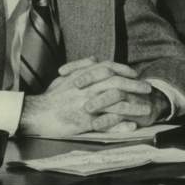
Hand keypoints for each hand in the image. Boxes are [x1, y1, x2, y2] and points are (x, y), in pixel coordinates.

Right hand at [18, 58, 155, 136]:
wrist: (36, 114)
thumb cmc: (51, 97)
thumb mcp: (64, 78)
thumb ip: (81, 67)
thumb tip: (94, 59)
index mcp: (83, 77)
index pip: (108, 68)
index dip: (124, 70)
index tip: (135, 73)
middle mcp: (87, 89)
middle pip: (117, 83)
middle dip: (135, 85)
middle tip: (148, 87)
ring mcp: (87, 105)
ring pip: (116, 103)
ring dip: (133, 106)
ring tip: (147, 108)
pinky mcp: (85, 121)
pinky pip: (107, 122)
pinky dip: (120, 124)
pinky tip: (132, 125)